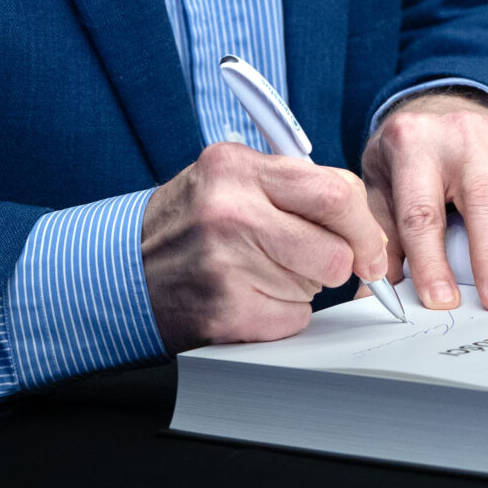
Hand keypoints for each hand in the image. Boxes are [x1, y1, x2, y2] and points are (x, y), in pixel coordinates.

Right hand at [141, 140, 390, 349]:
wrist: (118, 270)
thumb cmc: (188, 222)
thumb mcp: (232, 178)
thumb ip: (295, 184)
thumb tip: (362, 214)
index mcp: (237, 168)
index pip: (336, 193)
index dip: (364, 225)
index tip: (369, 243)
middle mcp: (230, 213)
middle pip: (336, 250)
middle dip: (343, 260)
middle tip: (329, 261)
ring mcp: (225, 267)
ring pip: (316, 287)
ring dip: (303, 284)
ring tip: (260, 269)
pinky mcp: (224, 313)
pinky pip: (293, 319)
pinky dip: (282, 314)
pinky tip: (249, 296)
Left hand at [361, 92, 487, 311]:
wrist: (425, 112)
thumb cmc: (404, 163)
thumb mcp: (377, 192)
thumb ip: (379, 240)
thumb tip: (374, 292)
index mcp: (412, 149)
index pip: (421, 213)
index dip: (430, 260)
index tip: (441, 301)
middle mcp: (458, 138)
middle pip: (478, 198)